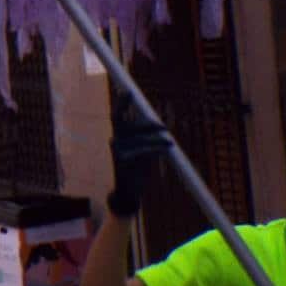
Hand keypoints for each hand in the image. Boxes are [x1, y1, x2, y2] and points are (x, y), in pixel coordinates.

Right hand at [109, 92, 175, 213]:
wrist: (129, 193)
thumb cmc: (136, 171)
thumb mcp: (143, 153)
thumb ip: (146, 139)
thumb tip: (156, 125)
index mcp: (118, 137)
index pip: (117, 116)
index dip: (122, 104)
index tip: (128, 92)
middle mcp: (115, 141)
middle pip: (131, 125)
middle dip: (148, 124)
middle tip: (164, 126)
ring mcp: (118, 151)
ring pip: (141, 138)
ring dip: (157, 139)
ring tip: (170, 141)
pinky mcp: (123, 160)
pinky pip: (143, 150)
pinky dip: (156, 148)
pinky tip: (165, 148)